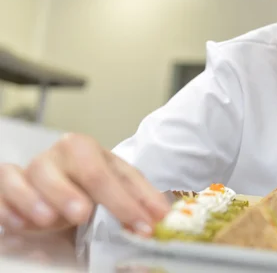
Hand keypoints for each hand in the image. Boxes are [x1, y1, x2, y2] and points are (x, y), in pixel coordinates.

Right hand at [0, 134, 169, 236]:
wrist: (67, 180)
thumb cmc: (93, 182)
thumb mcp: (120, 183)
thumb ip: (140, 198)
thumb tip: (162, 215)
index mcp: (84, 148)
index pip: (103, 173)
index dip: (124, 202)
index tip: (143, 225)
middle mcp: (55, 156)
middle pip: (58, 171)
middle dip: (70, 193)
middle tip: (82, 214)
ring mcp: (30, 171)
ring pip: (24, 177)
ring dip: (35, 199)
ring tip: (49, 220)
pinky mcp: (7, 186)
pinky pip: (1, 190)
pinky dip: (7, 206)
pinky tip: (19, 223)